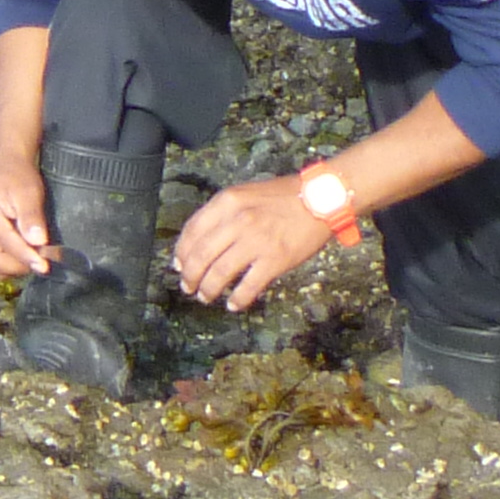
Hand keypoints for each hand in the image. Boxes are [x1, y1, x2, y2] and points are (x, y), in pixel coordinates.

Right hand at [0, 151, 55, 278]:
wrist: (5, 163)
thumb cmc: (18, 175)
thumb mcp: (30, 192)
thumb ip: (32, 217)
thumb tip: (38, 243)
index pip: (5, 245)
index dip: (27, 258)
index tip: (46, 266)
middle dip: (20, 265)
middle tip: (43, 260)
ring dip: (17, 263)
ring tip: (35, 251)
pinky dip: (11, 258)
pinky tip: (24, 247)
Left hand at [173, 177, 338, 312]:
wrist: (320, 199)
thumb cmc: (282, 197)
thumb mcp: (244, 194)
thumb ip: (222, 213)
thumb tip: (202, 240)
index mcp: (226, 202)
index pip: (192, 231)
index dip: (182, 252)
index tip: (179, 265)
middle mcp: (237, 221)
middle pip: (202, 255)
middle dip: (190, 275)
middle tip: (188, 287)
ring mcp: (256, 241)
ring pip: (220, 272)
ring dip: (208, 289)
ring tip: (205, 296)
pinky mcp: (275, 260)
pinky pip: (249, 285)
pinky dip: (238, 299)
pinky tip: (234, 305)